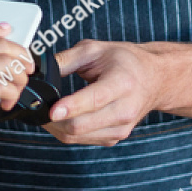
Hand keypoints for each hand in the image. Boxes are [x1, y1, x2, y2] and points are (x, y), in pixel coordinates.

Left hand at [45, 39, 168, 146]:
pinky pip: (82, 141)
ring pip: (77, 137)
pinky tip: (63, 117)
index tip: (52, 111)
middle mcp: (124, 109)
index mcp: (121, 83)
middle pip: (81, 125)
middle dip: (53, 119)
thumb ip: (65, 60)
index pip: (94, 100)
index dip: (71, 107)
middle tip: (37, 106)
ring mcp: (121, 128)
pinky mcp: (115, 138)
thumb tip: (38, 72)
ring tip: (48, 110)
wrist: (153, 78)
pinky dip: (66, 131)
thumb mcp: (94, 50)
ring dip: (56, 127)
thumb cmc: (124, 61)